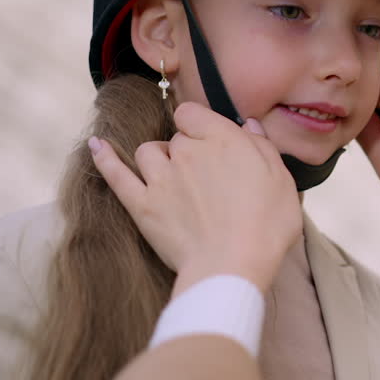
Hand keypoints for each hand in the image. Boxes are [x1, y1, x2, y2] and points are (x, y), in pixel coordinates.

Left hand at [90, 101, 301, 295]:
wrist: (232, 265)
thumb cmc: (266, 224)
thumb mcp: (281, 180)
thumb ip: (262, 146)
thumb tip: (247, 124)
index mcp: (222, 140)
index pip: (194, 113)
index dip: (202, 126)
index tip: (213, 143)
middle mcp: (187, 152)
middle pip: (176, 137)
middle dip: (187, 150)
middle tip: (205, 176)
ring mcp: (160, 178)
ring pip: (148, 152)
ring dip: (158, 158)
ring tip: (172, 176)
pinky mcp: (142, 205)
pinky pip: (116, 175)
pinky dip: (105, 158)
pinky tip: (97, 145)